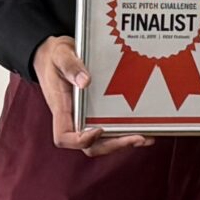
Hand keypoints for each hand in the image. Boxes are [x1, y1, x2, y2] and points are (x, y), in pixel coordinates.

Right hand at [36, 35, 151, 158]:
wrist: (53, 54)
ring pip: (102, 140)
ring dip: (122, 142)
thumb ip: (71, 66)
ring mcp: (85, 117)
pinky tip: (144, 127)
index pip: (64, 136)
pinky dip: (125, 131)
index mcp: (61, 107)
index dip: (81, 140)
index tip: (100, 130)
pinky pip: (109, 127)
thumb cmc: (55, 57)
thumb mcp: (61, 55)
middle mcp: (73, 117)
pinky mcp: (95, 112)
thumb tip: (85, 81)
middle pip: (89, 145)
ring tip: (145, 138)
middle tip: (137, 138)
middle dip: (112, 145)